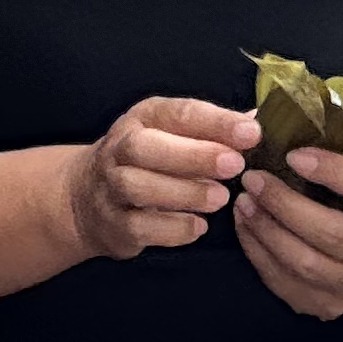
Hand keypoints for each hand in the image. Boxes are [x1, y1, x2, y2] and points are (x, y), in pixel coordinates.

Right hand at [61, 96, 249, 261]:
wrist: (85, 199)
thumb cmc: (148, 162)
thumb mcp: (174, 135)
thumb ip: (214, 130)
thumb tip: (257, 120)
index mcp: (144, 118)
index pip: (179, 113)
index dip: (216, 122)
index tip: (251, 133)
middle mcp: (121, 148)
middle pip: (147, 148)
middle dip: (193, 155)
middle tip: (234, 165)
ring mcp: (112, 188)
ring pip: (138, 187)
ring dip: (184, 193)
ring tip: (219, 198)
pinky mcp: (114, 224)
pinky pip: (140, 227)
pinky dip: (172, 228)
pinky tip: (198, 226)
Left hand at [232, 149, 342, 321]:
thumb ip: (323, 147)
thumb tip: (264, 118)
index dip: (332, 171)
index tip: (294, 154)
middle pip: (329, 232)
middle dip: (283, 204)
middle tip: (252, 178)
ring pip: (303, 262)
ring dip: (265, 230)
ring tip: (242, 202)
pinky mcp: (326, 305)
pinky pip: (284, 283)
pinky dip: (258, 253)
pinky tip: (245, 226)